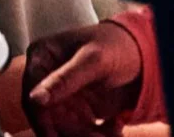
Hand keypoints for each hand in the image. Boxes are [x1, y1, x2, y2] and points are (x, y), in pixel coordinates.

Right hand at [22, 20, 143, 136]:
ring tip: (112, 133)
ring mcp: (63, 95)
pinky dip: (98, 135)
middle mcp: (48, 77)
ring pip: (64, 129)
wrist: (142, 54)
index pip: (32, 95)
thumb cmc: (115, 45)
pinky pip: (80, 132)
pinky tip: (115, 128)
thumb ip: (64, 79)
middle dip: (71, 133)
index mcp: (42, 57)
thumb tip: (35, 99)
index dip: (41, 121)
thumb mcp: (92, 61)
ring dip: (86, 136)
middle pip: (48, 117)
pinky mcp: (78, 110)